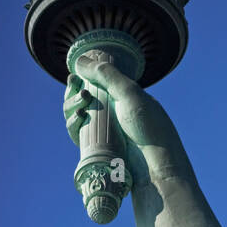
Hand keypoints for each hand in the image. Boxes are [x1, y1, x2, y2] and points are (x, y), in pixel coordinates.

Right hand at [63, 54, 186, 184]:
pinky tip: (78, 119)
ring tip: (80, 106)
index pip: (95, 85)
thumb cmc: (149, 127)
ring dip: (71, 106)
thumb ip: (106, 74)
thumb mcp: (130, 93)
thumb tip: (79, 61)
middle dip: (73, 93)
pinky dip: (73, 125)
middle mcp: (112, 114)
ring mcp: (104, 132)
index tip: (73, 77)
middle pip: (81, 100)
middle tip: (77, 89)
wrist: (155, 164)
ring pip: (77, 116)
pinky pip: (78, 135)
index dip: (81, 80)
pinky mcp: (98, 149)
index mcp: (123, 98)